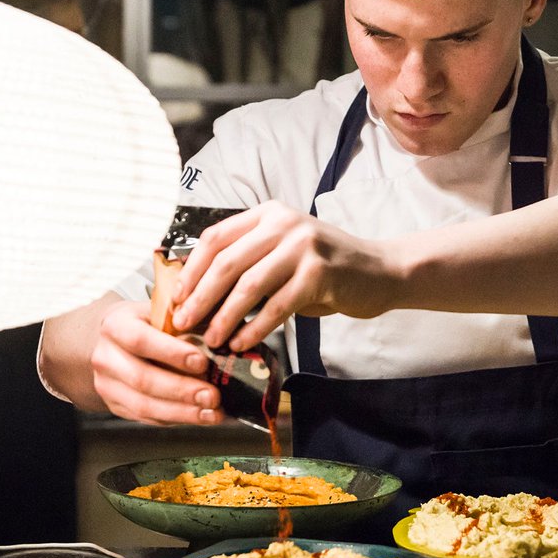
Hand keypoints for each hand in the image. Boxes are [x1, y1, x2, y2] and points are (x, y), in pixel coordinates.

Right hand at [91, 300, 224, 425]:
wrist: (112, 340)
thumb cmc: (145, 322)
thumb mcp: (161, 310)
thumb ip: (186, 318)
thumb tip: (221, 332)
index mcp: (116, 325)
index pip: (141, 340)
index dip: (172, 353)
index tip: (202, 362)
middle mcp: (106, 357)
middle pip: (142, 379)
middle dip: (182, 390)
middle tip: (212, 396)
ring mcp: (108, 385)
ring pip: (143, 405)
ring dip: (182, 412)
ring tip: (212, 412)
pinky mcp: (116, 406)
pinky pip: (147, 417)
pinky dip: (176, 419)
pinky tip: (199, 417)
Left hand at [170, 200, 399, 350]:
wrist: (379, 271)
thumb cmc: (325, 269)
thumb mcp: (284, 253)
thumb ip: (250, 263)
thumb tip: (200, 296)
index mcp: (268, 213)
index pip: (215, 237)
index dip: (191, 269)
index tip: (177, 298)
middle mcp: (283, 222)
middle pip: (227, 261)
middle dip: (201, 296)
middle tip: (184, 323)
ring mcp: (303, 245)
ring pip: (249, 285)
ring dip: (225, 316)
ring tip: (213, 339)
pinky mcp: (319, 272)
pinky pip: (277, 305)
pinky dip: (256, 328)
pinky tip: (244, 343)